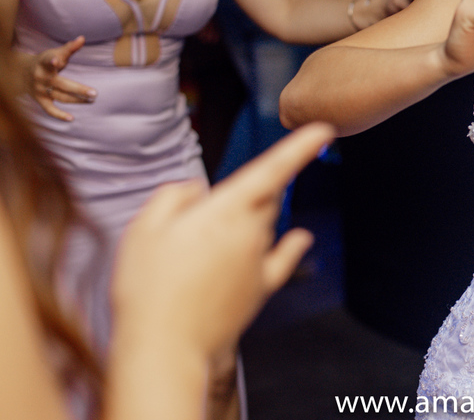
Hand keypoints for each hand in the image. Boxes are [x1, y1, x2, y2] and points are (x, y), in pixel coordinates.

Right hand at [26, 36, 94, 120]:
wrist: (21, 73)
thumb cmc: (45, 61)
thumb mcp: (54, 53)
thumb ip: (69, 48)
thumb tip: (82, 38)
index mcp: (44, 64)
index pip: (48, 61)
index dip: (53, 60)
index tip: (57, 60)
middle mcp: (41, 78)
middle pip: (61, 84)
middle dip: (78, 89)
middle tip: (94, 93)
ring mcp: (40, 90)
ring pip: (61, 96)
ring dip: (77, 100)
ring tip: (92, 100)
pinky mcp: (40, 100)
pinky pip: (49, 110)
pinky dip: (59, 115)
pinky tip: (71, 118)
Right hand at [110, 123, 332, 357]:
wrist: (164, 349)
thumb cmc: (148, 287)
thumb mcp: (143, 230)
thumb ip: (173, 197)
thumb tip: (197, 190)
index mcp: (225, 211)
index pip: (272, 170)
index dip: (300, 147)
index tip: (325, 129)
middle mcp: (251, 232)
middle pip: (264, 197)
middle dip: (250, 191)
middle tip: (206, 216)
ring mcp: (259, 261)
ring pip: (265, 225)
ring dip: (249, 221)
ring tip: (202, 250)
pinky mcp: (261, 288)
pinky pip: (283, 258)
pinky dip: (292, 245)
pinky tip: (302, 237)